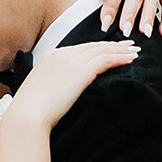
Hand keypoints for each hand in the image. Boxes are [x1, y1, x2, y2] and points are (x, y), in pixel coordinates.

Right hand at [2, 38, 138, 133]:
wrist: (27, 116)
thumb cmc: (30, 110)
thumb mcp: (40, 90)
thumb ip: (52, 83)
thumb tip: (59, 90)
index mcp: (51, 56)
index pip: (80, 48)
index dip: (98, 47)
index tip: (110, 48)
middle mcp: (62, 54)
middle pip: (93, 46)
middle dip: (113, 45)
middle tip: (128, 45)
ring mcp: (71, 61)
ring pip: (102, 50)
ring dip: (121, 51)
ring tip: (135, 52)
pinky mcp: (81, 72)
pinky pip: (106, 60)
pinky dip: (119, 58)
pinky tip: (130, 60)